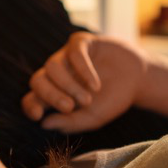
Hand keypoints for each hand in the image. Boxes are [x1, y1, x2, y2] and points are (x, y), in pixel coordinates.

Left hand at [21, 31, 146, 132]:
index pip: (31, 98)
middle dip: (51, 96)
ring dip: (68, 85)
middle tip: (69, 108)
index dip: (29, 106)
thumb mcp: (92, 117)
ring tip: (87, 98)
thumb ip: (70, 122)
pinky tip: (95, 85)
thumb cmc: (112, 99)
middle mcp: (56, 74)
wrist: (138, 80)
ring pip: (52, 67)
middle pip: (37, 80)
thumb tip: (44, 124)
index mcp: (54, 93)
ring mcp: (66, 56)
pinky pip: (74, 53)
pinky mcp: (81, 43)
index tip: (38, 116)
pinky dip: (83, 70)